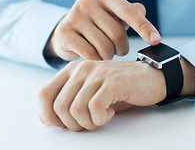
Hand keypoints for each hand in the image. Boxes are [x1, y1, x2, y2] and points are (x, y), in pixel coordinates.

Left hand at [38, 60, 166, 130]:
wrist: (151, 78)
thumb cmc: (120, 89)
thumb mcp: (89, 95)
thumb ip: (67, 103)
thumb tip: (43, 119)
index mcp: (72, 70)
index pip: (43, 94)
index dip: (48, 115)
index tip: (64, 123)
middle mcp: (82, 69)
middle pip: (59, 106)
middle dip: (72, 124)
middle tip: (89, 122)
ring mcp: (97, 74)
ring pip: (75, 110)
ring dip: (88, 123)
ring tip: (101, 117)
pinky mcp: (112, 82)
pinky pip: (95, 109)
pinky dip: (101, 118)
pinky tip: (110, 111)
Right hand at [44, 0, 160, 60]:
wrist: (67, 32)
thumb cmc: (98, 23)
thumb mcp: (114, 14)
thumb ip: (132, 12)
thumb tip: (141, 11)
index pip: (129, 11)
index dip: (144, 27)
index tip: (156, 40)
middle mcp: (86, 2)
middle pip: (117, 33)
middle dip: (122, 48)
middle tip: (119, 50)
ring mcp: (73, 16)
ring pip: (104, 47)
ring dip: (109, 55)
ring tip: (105, 52)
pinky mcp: (64, 33)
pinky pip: (90, 54)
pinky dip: (97, 60)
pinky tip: (94, 56)